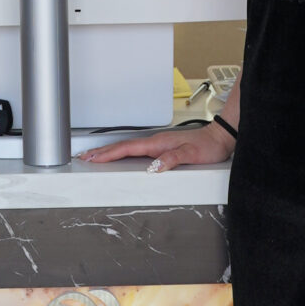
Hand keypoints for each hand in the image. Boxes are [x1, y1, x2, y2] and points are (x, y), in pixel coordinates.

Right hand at [79, 121, 233, 169]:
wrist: (219, 138)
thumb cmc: (207, 146)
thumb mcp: (190, 155)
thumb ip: (172, 160)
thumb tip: (154, 167)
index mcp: (157, 143)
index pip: (126, 149)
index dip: (108, 154)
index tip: (93, 157)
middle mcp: (155, 142)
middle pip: (122, 147)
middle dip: (102, 152)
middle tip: (84, 156)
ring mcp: (157, 144)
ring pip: (127, 148)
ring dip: (111, 152)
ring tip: (96, 156)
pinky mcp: (162, 147)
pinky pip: (136, 150)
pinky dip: (124, 153)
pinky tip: (121, 157)